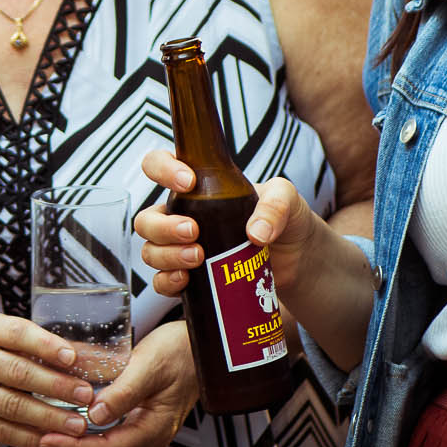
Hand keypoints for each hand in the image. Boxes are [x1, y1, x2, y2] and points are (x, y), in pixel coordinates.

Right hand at [0, 312, 98, 446]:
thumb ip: (31, 341)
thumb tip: (83, 354)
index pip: (16, 334)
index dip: (45, 345)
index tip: (72, 356)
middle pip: (18, 373)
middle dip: (55, 385)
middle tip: (84, 394)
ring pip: (13, 406)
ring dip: (49, 417)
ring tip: (77, 423)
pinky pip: (4, 432)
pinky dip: (31, 438)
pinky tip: (54, 439)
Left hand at [38, 322, 197, 446]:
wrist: (198, 345)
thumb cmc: (180, 353)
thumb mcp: (149, 367)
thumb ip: (123, 392)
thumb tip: (95, 415)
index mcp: (152, 429)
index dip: (74, 446)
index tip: (48, 439)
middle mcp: (148, 435)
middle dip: (71, 445)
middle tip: (41, 438)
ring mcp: (143, 429)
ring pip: (105, 442)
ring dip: (78, 438)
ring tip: (50, 430)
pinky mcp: (138, 419)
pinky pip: (110, 431)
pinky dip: (88, 427)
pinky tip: (72, 417)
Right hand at [134, 149, 317, 300]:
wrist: (299, 259)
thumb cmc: (287, 219)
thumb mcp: (286, 199)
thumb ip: (275, 206)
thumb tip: (255, 233)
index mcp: (199, 185)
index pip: (159, 165)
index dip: (162, 169)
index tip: (188, 182)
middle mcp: (184, 215)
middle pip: (147, 219)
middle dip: (163, 227)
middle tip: (194, 232)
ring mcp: (184, 248)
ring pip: (150, 250)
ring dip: (166, 255)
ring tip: (197, 258)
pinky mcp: (192, 278)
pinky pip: (161, 281)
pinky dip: (167, 282)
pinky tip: (186, 282)